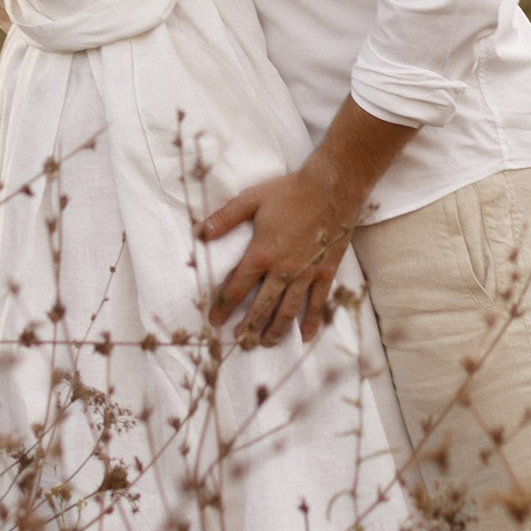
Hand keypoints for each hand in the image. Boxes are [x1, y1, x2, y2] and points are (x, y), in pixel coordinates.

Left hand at [201, 153, 356, 343]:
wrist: (332, 187)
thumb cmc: (290, 192)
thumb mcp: (252, 199)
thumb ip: (225, 218)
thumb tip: (199, 233)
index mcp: (261, 254)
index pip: (236, 289)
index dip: (223, 307)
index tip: (214, 321)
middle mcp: (282, 270)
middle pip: (261, 307)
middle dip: (248, 327)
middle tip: (239, 340)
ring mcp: (305, 274)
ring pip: (287, 311)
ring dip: (274, 330)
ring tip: (264, 343)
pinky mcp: (325, 272)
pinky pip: (317, 303)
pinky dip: (310, 322)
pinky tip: (304, 337)